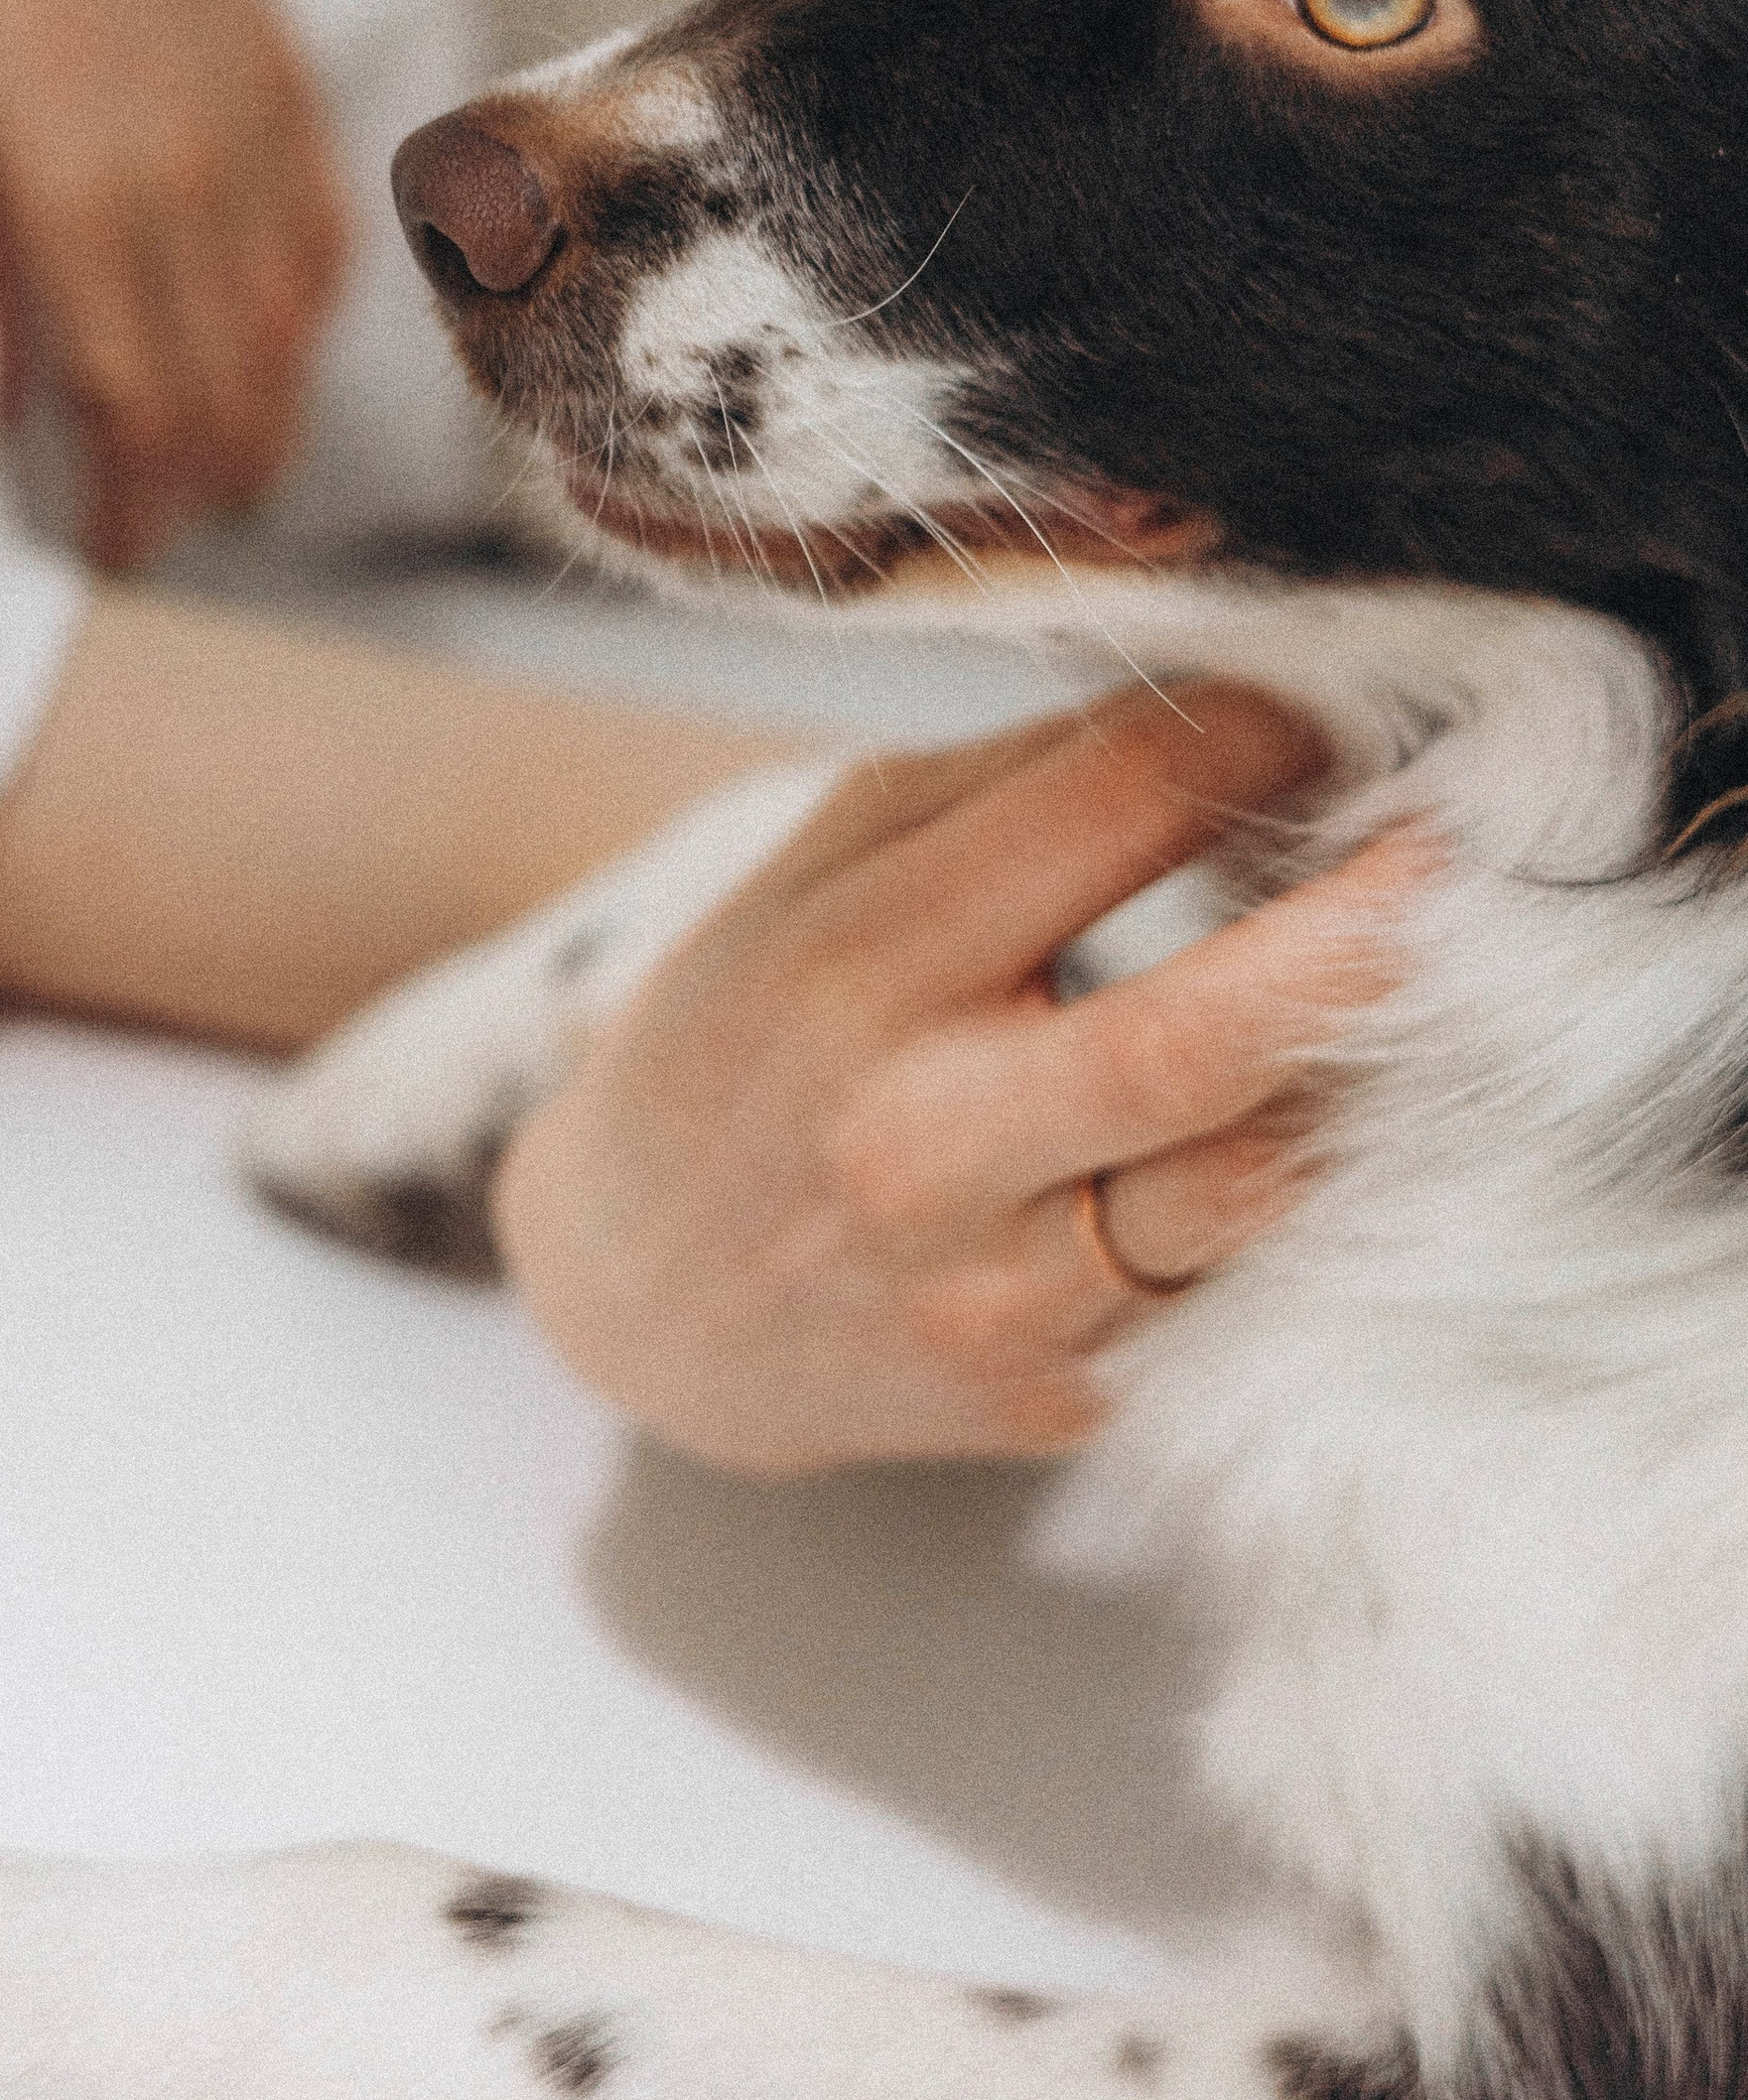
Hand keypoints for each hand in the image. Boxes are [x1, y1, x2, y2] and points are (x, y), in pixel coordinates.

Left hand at [0, 0, 350, 571]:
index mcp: (86, 199)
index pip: (144, 408)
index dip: (141, 505)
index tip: (115, 560)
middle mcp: (189, 173)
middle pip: (234, 383)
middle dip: (205, 479)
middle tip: (167, 537)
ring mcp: (246, 116)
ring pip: (293, 316)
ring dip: (269, 405)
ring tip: (229, 465)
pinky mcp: (273, 61)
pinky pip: (322, 219)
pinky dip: (307, 300)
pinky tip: (280, 335)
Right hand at [493, 685, 1426, 1473]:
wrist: (636, 1291)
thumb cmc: (751, 1034)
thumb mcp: (825, 867)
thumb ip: (1013, 783)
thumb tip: (1243, 696)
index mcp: (856, 965)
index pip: (1107, 815)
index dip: (1262, 735)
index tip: (1345, 702)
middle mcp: (920, 1140)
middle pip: (1205, 1038)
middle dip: (1368, 933)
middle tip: (1464, 850)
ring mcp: (993, 1294)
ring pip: (1256, 1189)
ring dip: (1368, 1076)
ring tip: (1425, 987)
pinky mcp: (1050, 1402)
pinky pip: (1240, 1293)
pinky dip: (1307, 1197)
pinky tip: (1329, 1119)